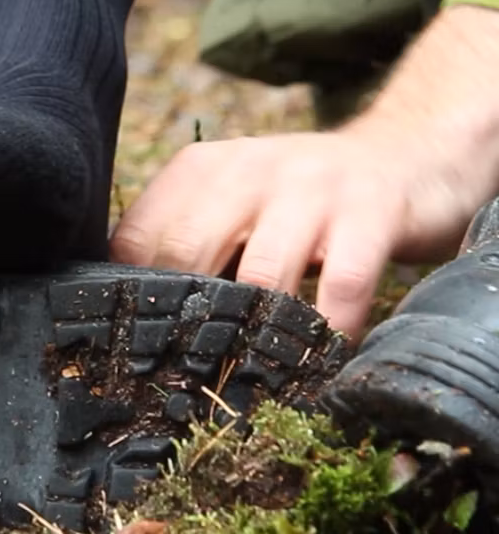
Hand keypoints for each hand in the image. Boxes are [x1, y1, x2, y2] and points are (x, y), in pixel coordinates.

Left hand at [110, 125, 479, 338]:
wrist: (399, 154)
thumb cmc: (294, 199)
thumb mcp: (230, 201)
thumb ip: (185, 240)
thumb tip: (134, 314)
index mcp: (199, 169)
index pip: (139, 237)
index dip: (134, 298)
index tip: (137, 345)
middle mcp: (248, 170)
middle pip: (189, 251)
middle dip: (184, 318)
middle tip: (186, 374)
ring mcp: (310, 189)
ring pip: (262, 273)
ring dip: (254, 334)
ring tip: (248, 379)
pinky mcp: (370, 213)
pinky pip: (341, 284)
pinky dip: (327, 330)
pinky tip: (318, 360)